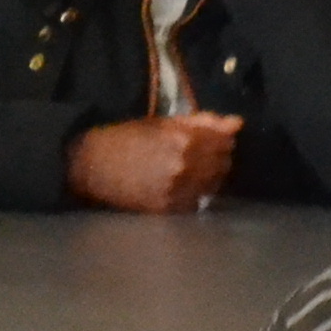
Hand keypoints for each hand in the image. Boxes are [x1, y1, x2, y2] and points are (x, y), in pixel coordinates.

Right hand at [67, 112, 241, 213]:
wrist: (92, 165)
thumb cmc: (126, 138)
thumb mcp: (163, 122)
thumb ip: (203, 122)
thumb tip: (237, 123)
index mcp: (183, 138)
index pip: (225, 142)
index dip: (223, 139)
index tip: (216, 138)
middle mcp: (184, 165)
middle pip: (223, 163)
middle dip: (218, 157)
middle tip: (203, 153)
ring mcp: (177, 189)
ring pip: (213, 184)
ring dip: (209, 175)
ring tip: (192, 169)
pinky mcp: (168, 208)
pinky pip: (198, 201)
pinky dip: (196, 192)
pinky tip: (183, 185)